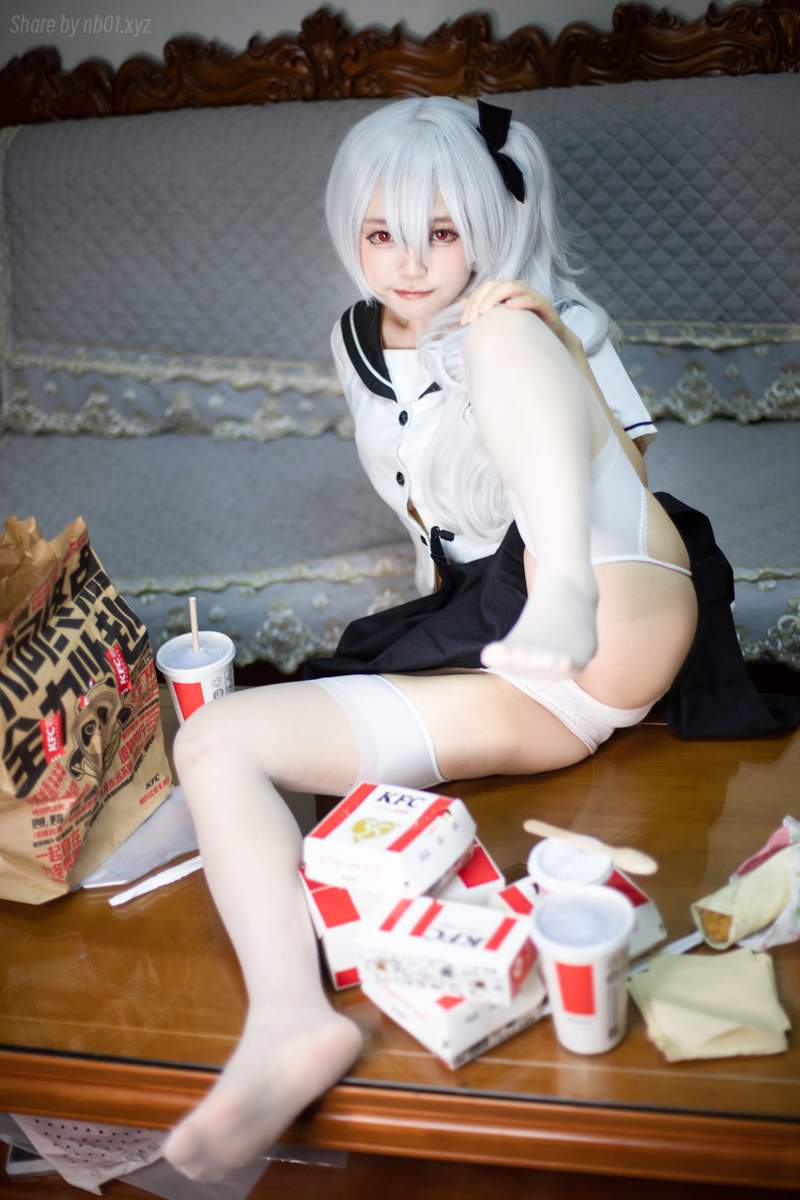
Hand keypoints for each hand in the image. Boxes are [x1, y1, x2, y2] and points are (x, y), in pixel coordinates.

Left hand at [459, 279, 581, 356]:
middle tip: (472, 318)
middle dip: (480, 300)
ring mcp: (531, 295)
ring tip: (485, 311)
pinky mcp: (544, 305)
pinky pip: (532, 298)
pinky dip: (521, 301)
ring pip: (512, 287)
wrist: (551, 341)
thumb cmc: (524, 329)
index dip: (472, 301)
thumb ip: (484, 310)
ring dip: (496, 297)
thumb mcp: (500, 320)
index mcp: (506, 292)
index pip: (485, 288)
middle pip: (495, 285)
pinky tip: (510, 307)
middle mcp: (518, 290)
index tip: (464, 322)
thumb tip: (462, 303)